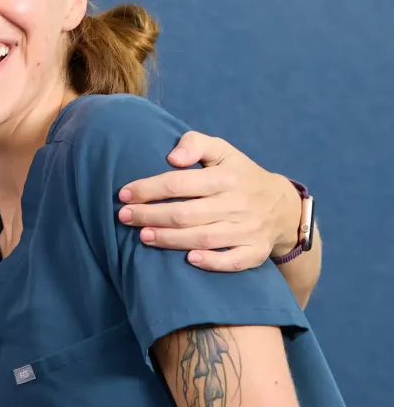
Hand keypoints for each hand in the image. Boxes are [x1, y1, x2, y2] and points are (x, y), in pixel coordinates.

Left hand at [117, 132, 300, 270]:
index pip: (179, 183)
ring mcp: (248, 230)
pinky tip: (188, 260)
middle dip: (151, 216)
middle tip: (125, 217)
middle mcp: (237, 204)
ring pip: (203, 238)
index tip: (123, 194)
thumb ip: (195, 144)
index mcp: (227, 176)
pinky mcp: (255, 252)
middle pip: (186, 214)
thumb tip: (172, 157)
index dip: (148, 189)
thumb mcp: (223, 151)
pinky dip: (211, 262)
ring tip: (143, 236)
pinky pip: (232, 261)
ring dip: (170, 240)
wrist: (283, 207)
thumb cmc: (240, 176)